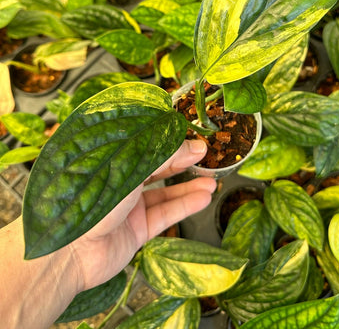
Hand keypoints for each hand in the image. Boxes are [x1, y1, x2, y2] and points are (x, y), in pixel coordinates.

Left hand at [69, 139, 215, 291]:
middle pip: (158, 169)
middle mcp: (121, 183)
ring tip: (212, 181)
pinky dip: (184, 206)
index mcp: (112, 162)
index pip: (147, 147)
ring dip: (189, 187)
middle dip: (183, 163)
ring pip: (164, 193)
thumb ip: (163, 155)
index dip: (172, 143)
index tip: (195, 140)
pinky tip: (203, 198)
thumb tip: (193, 145)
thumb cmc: (93, 199)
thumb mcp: (130, 168)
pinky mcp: (136, 231)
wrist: (71, 251)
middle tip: (206, 157)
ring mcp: (129, 208)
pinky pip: (165, 215)